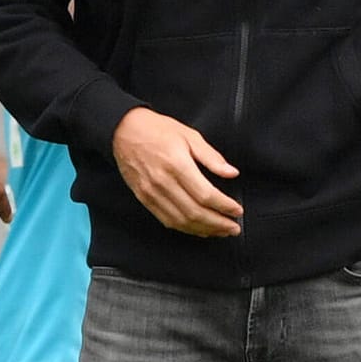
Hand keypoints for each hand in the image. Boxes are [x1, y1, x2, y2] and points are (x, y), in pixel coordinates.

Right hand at [111, 107, 241, 236]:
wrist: (123, 131)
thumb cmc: (157, 129)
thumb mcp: (189, 135)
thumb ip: (211, 156)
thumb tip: (232, 173)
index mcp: (177, 164)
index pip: (205, 194)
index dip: (224, 206)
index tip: (237, 210)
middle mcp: (163, 182)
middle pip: (195, 212)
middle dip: (218, 224)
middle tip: (234, 227)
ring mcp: (152, 193)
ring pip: (181, 221)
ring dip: (204, 230)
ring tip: (221, 232)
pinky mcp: (144, 199)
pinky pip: (167, 220)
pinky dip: (186, 229)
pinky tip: (200, 229)